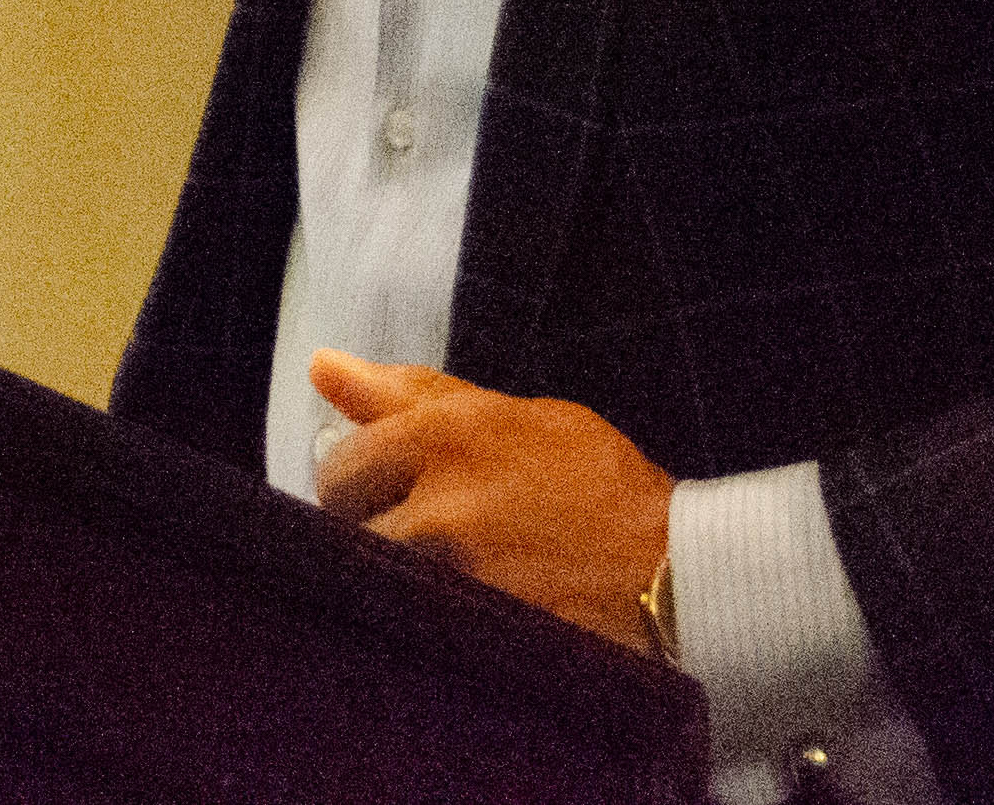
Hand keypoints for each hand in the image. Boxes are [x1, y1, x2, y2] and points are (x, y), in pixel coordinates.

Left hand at [309, 348, 674, 652]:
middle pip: (344, 523)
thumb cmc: (598, 484)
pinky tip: (461, 610)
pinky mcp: (466, 628)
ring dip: (395, 574)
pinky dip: (421, 616)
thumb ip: (413, 393)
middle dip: (365, 526)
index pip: (341, 462)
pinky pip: (404, 621)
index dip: (359, 482)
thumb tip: (324, 366)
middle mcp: (439, 500)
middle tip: (420, 532)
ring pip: (373, 575)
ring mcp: (452, 571)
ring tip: (453, 570)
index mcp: (446, 432)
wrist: (669, 570)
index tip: (385, 490)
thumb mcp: (516, 415)